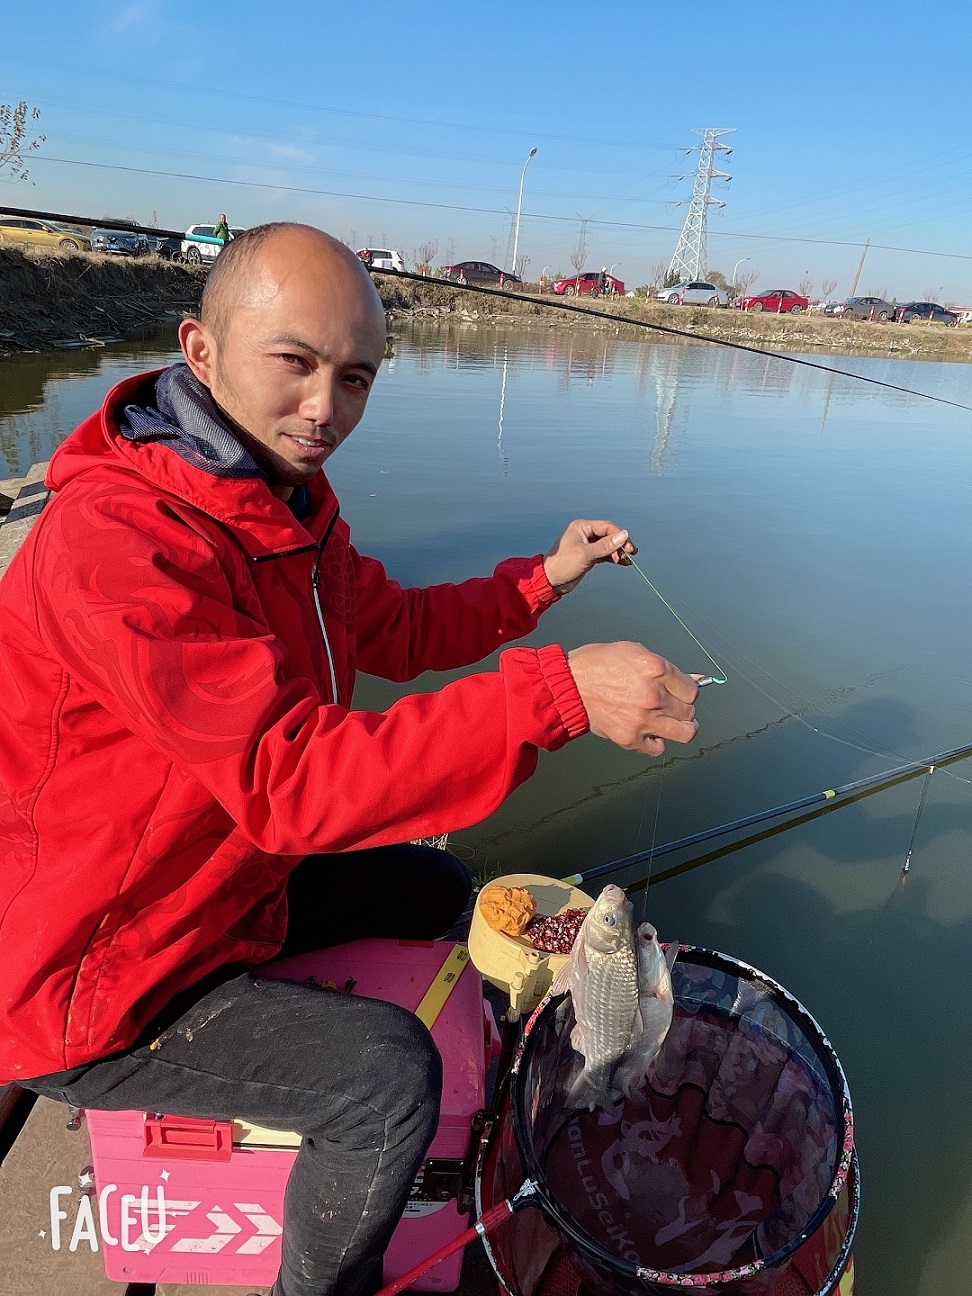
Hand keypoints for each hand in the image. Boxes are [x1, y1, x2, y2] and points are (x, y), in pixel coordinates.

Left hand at [543, 519, 637, 594]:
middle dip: (620, 544)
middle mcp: (585, 534)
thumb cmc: (562, 565)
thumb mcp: (586, 554)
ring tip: (627, 560)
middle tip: (630, 553)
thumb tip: (624, 535)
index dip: (619, 536)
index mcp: (581, 527)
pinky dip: (613, 558)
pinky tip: (623, 562)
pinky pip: (605, 554)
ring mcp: (587, 545)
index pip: (606, 527)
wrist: (550, 581)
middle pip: (609, 535)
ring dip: (618, 552)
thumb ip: (605, 545)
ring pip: (608, 546)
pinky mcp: (589, 556)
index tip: (629, 546)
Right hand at [566, 642, 698, 755]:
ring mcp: (642, 719)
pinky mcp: (630, 738)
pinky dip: (657, 742)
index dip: (687, 691)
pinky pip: (658, 748)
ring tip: (672, 723)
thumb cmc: (598, 664)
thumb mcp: (634, 652)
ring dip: (681, 728)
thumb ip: (665, 667)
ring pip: (685, 733)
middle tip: (673, 706)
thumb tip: (693, 679)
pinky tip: (650, 732)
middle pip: (689, 711)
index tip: (680, 692)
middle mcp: (653, 695)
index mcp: (655, 669)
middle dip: (683, 708)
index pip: (692, 690)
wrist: (569, 686)